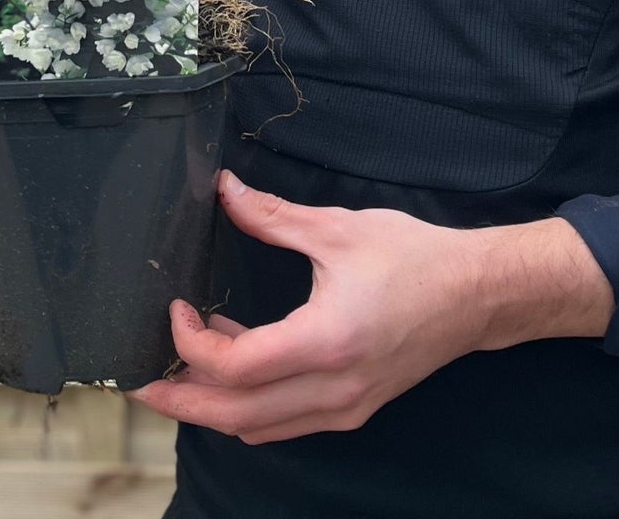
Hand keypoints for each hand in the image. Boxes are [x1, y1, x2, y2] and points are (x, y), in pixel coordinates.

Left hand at [131, 171, 612, 443]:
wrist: (477, 295)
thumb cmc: (412, 257)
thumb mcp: (337, 228)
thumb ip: (271, 215)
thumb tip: (224, 190)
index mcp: (326, 342)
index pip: (237, 369)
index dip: (192, 344)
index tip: (177, 307)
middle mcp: (333, 390)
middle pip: (237, 417)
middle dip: (182, 400)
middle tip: (141, 379)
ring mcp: (344, 409)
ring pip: (259, 429)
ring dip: (213, 406)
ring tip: (182, 366)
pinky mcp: (352, 409)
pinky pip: (285, 422)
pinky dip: (249, 404)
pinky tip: (239, 359)